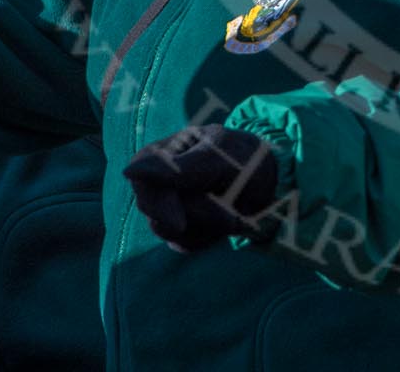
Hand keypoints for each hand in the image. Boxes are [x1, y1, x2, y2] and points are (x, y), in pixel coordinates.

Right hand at [123, 124, 278, 251]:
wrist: (270, 183)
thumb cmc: (243, 159)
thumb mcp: (218, 158)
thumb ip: (175, 167)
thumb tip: (128, 171)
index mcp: (161, 154)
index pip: (142, 182)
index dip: (161, 205)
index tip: (180, 221)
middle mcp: (158, 181)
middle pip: (157, 215)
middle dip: (199, 215)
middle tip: (230, 209)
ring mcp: (167, 207)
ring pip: (170, 233)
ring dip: (208, 225)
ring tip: (232, 208)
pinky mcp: (179, 230)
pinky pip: (184, 245)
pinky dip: (209, 236)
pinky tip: (224, 220)